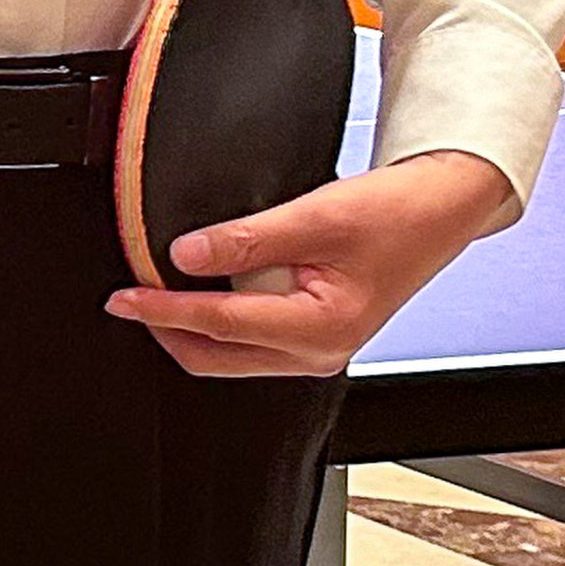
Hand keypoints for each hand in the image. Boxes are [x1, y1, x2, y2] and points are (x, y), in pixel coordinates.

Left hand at [105, 150, 515, 376]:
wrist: (443, 209)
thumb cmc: (397, 213)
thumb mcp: (315, 217)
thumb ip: (246, 239)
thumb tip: (184, 255)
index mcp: (320, 329)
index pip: (219, 326)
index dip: (161, 310)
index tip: (121, 297)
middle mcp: (318, 351)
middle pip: (217, 357)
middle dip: (169, 329)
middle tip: (130, 295)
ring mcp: (318, 347)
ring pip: (232, 353)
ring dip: (193, 326)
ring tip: (158, 288)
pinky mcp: (317, 333)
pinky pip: (253, 338)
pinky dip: (220, 319)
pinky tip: (203, 289)